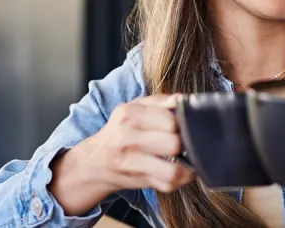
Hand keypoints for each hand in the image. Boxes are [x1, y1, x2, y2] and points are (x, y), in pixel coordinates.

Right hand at [82, 93, 196, 191]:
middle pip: (173, 144)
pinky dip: (180, 180)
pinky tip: (181, 170)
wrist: (95, 161)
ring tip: (189, 159)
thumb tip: (182, 99)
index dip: (182, 123)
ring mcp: (132, 163)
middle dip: (185, 143)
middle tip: (186, 141)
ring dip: (187, 166)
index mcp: (130, 115)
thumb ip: (160, 101)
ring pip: (172, 171)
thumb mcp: (135, 108)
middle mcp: (128, 138)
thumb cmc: (121, 130)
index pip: (169, 120)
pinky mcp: (138, 181)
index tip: (183, 125)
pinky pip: (168, 185)